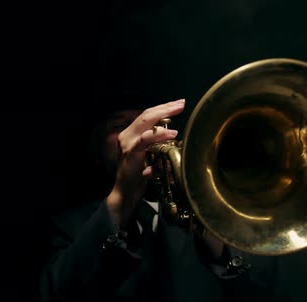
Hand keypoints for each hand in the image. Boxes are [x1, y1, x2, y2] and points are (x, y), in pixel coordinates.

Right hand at [106, 99, 184, 226]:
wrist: (126, 193)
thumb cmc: (139, 177)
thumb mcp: (149, 157)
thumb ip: (156, 145)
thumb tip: (172, 134)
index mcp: (130, 135)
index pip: (146, 116)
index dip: (162, 108)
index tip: (177, 104)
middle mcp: (126, 135)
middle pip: (146, 114)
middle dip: (165, 107)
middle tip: (181, 103)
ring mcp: (127, 143)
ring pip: (145, 121)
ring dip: (163, 114)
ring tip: (178, 110)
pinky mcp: (130, 152)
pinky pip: (146, 139)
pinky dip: (160, 134)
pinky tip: (172, 133)